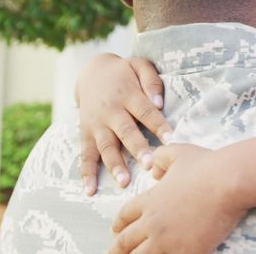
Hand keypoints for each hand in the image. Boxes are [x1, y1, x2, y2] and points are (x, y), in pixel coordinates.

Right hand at [75, 53, 172, 194]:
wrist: (92, 73)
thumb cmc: (124, 73)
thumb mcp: (139, 65)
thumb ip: (151, 80)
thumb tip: (159, 102)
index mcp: (128, 95)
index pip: (145, 111)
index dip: (158, 125)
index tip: (170, 139)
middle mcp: (111, 111)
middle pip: (126, 131)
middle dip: (137, 149)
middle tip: (149, 165)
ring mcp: (97, 124)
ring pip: (106, 147)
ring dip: (115, 165)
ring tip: (124, 182)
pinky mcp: (86, 134)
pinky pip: (85, 155)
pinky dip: (86, 173)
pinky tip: (90, 190)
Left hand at [109, 144, 246, 253]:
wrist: (228, 182)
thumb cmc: (207, 166)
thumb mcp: (177, 152)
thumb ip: (160, 158)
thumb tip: (153, 169)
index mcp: (149, 200)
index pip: (123, 217)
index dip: (117, 227)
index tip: (116, 232)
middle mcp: (152, 222)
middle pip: (124, 242)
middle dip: (117, 250)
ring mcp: (167, 239)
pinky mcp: (185, 252)